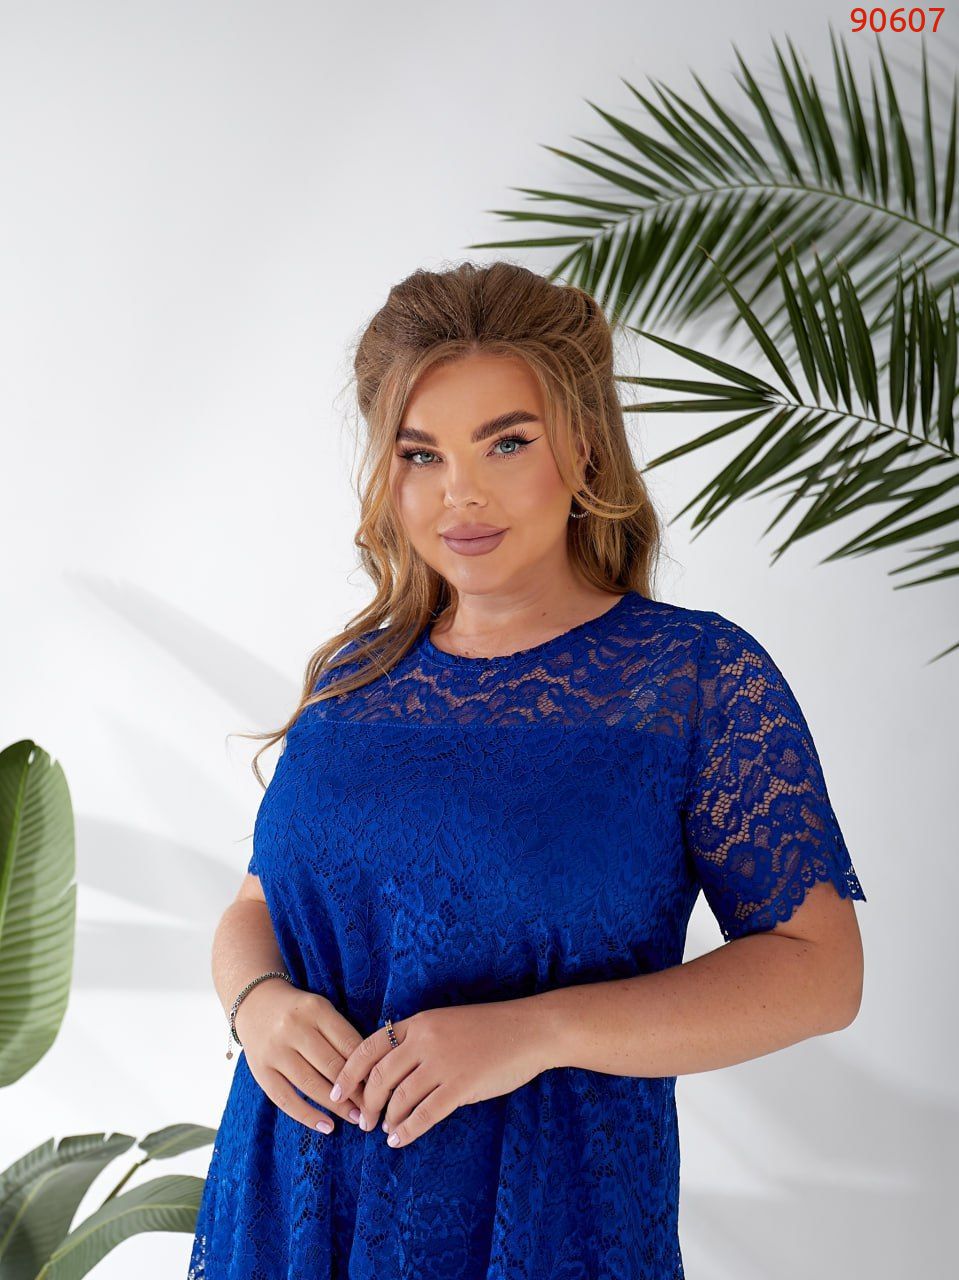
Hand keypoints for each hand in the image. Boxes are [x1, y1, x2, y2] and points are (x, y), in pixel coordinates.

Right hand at [235, 980, 366, 1134]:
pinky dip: (308, 1116)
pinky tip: (327, 1126)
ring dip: (337, 1106)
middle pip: (332, 1066)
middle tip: (372, 1110)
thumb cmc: (299, 1011)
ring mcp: (275, 1050)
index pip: (348, 1043)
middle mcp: (293, 1028)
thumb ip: (341, 1035)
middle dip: (355, 1091)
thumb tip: (370, 1072)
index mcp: (316, 1009)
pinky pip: (286, 1099)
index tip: (381, 1087)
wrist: (255, 1002)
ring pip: (311, 1084)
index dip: (366, 1069)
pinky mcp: (260, 1070)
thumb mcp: (321, 1011)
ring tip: (355, 1118)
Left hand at [329, 999, 548, 1148]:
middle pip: (380, 1075)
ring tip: (385, 1131)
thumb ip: (420, 1041)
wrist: (529, 1030)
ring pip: (400, 1097)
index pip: (370, 1045)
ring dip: (387, 1119)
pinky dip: (408, 1130)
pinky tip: (400, 1139)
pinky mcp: (461, 1085)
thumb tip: (392, 1072)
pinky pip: (425, 1114)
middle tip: (362, 1121)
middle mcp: (426, 1039)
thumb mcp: (447, 1023)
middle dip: (365, 1102)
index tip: (336, 1091)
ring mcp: (443, 1062)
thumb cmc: (491, 1028)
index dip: (348, 1071)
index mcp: (420, 1021)